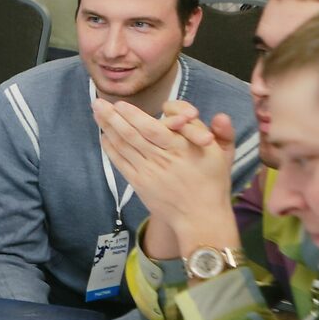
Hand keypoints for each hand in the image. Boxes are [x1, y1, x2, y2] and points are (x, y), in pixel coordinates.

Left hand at [93, 100, 237, 258]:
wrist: (200, 217)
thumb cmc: (211, 182)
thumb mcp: (222, 156)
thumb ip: (222, 133)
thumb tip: (220, 115)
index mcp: (183, 149)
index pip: (154, 128)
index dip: (135, 115)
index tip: (122, 104)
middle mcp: (163, 159)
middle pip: (133, 134)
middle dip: (113, 116)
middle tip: (98, 102)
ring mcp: (149, 172)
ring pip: (124, 146)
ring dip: (107, 128)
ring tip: (96, 113)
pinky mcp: (140, 183)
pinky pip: (120, 162)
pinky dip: (110, 147)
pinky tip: (103, 135)